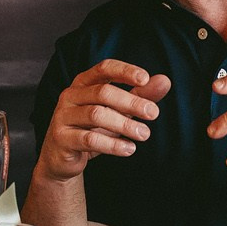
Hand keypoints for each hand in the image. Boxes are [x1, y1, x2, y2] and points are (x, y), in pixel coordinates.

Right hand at [38, 61, 172, 183]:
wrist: (62, 156)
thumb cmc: (91, 128)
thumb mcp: (118, 110)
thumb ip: (140, 95)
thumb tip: (165, 80)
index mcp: (84, 82)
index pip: (104, 68)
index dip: (124, 71)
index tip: (145, 79)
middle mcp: (70, 95)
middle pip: (102, 92)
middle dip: (131, 102)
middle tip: (153, 113)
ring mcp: (63, 116)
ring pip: (96, 115)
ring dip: (124, 124)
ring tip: (144, 134)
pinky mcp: (61, 138)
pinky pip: (88, 139)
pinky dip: (112, 145)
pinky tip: (129, 149)